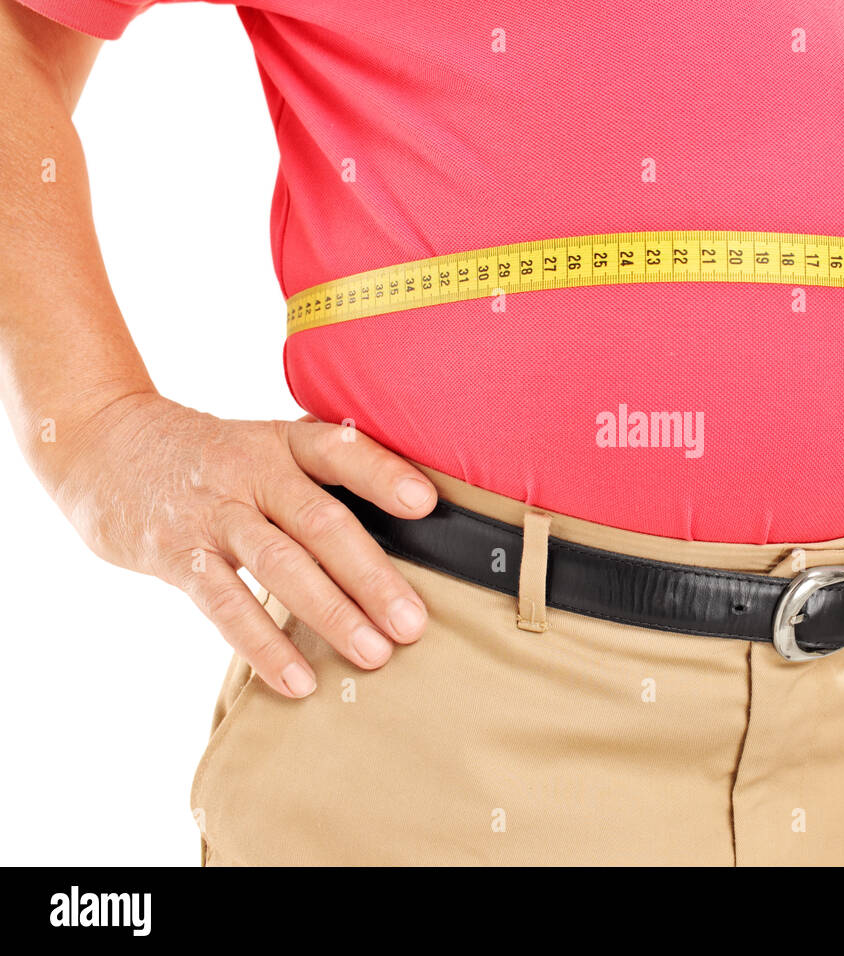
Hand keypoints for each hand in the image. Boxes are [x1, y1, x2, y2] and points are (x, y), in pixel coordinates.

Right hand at [50, 393, 437, 698]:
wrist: (103, 444)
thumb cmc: (210, 459)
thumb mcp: (264, 449)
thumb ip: (318, 482)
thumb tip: (407, 531)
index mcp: (282, 442)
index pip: (339, 449)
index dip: (382, 474)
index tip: (426, 504)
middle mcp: (250, 471)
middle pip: (320, 522)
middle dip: (371, 576)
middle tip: (412, 623)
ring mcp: (211, 513)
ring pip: (279, 565)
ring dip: (331, 613)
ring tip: (373, 654)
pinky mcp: (175, 553)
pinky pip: (224, 604)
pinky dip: (264, 645)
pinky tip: (299, 680)